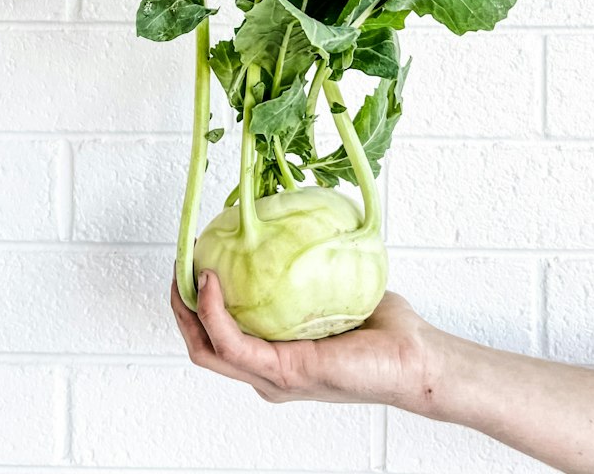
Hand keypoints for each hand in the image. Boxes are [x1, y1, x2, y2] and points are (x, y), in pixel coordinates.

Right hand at [170, 269, 434, 406]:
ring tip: (186, 268)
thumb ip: (307, 262)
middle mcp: (266, 370)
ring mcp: (270, 376)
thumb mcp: (332, 283)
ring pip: (206, 346)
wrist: (413, 355)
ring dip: (187, 307)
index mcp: (273, 354)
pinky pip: (231, 343)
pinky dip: (213, 312)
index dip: (196, 298)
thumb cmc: (382, 325)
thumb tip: (291, 217)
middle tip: (180, 263)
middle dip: (180, 304)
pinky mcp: (281, 373)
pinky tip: (212, 280)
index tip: (194, 257)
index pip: (218, 332)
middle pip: (201, 341)